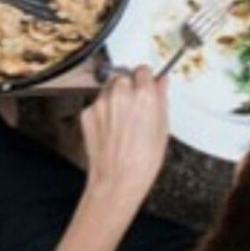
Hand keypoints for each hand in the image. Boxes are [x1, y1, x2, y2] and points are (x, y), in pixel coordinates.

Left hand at [80, 68, 169, 202]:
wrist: (117, 180)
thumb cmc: (143, 161)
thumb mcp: (162, 130)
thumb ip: (161, 100)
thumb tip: (161, 83)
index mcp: (144, 95)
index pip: (143, 70)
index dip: (146, 79)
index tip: (147, 85)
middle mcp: (120, 94)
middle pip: (124, 76)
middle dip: (129, 86)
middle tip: (135, 107)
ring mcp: (101, 102)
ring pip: (108, 89)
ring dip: (115, 98)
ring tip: (123, 122)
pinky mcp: (87, 112)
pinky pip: (97, 104)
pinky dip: (103, 112)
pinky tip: (111, 130)